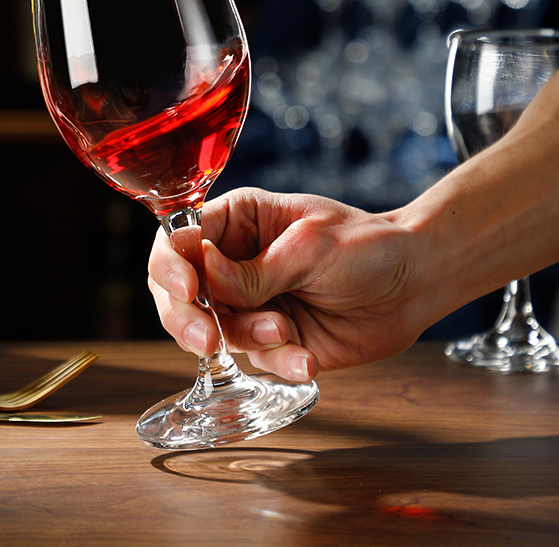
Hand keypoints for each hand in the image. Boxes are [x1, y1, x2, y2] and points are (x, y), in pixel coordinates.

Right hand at [148, 188, 431, 381]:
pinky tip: (307, 358)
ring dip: (247, 337)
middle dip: (187, 319)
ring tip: (287, 331)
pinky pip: (254, 360)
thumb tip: (204, 275)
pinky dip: (279, 362)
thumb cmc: (366, 246)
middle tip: (206, 340)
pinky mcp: (271, 339)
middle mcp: (233, 262)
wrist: (413, 285)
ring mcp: (249, 303)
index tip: (187, 289)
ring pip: (213, 330)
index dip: (171, 265)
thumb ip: (255, 269)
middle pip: (179, 292)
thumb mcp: (310, 247)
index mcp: (237, 221)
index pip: (180, 239)